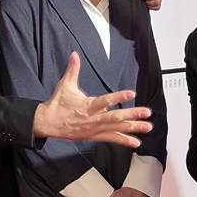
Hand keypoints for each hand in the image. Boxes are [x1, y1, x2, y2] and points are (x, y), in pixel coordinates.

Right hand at [33, 52, 152, 146]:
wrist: (49, 123)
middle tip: (146, 112)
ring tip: (147, 126)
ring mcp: (95, 129)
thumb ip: (73, 69)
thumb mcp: (65, 85)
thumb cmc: (58, 104)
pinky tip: (136, 141)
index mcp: (88, 106)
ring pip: (117, 129)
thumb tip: (74, 55)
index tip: (131, 93)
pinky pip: (112, 138)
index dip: (118, 97)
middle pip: (116, 117)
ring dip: (133, 128)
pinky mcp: (95, 135)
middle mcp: (93, 119)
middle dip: (132, 115)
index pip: (105, 101)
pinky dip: (124, 140)